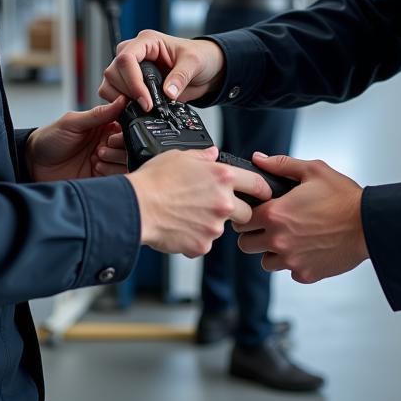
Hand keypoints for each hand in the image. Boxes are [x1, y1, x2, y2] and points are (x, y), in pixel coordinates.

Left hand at [25, 102, 128, 181]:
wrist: (33, 165)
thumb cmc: (50, 139)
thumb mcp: (73, 122)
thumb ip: (99, 114)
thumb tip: (122, 100)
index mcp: (105, 126)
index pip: (128, 127)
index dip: (125, 133)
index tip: (112, 136)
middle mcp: (109, 143)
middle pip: (131, 147)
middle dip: (119, 149)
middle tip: (100, 150)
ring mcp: (106, 161)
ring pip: (127, 162)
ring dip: (113, 161)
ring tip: (95, 159)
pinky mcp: (102, 178)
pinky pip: (118, 177)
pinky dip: (110, 173)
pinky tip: (95, 169)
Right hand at [98, 29, 225, 109]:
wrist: (207, 69)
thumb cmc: (201, 57)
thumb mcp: (194, 63)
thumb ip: (180, 77)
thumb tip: (168, 92)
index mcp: (147, 41)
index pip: (126, 58)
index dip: (133, 81)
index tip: (146, 100)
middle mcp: (135, 52)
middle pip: (114, 72)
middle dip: (128, 92)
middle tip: (147, 106)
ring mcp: (131, 68)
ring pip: (109, 83)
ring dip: (121, 99)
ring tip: (142, 108)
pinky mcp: (131, 83)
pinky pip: (113, 93)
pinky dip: (120, 104)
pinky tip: (136, 109)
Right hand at [126, 148, 272, 256]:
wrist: (136, 207)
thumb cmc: (155, 180)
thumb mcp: (180, 156)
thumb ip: (202, 157)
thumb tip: (212, 155)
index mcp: (223, 177)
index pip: (257, 184)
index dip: (262, 189)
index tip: (263, 194)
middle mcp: (224, 202)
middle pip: (246, 212)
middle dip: (236, 212)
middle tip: (215, 207)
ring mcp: (214, 226)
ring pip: (221, 228)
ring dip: (211, 224)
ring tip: (187, 214)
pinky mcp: (202, 245)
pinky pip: (204, 242)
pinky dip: (195, 237)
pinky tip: (180, 226)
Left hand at [234, 154, 368, 283]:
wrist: (369, 224)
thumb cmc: (343, 197)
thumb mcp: (313, 171)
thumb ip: (281, 165)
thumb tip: (258, 159)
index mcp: (275, 214)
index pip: (241, 221)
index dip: (246, 215)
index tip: (256, 213)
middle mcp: (278, 240)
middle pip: (246, 245)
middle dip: (254, 235)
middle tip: (269, 226)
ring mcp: (291, 260)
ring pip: (266, 262)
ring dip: (272, 251)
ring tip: (290, 238)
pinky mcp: (306, 274)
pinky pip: (290, 271)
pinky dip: (294, 262)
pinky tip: (307, 248)